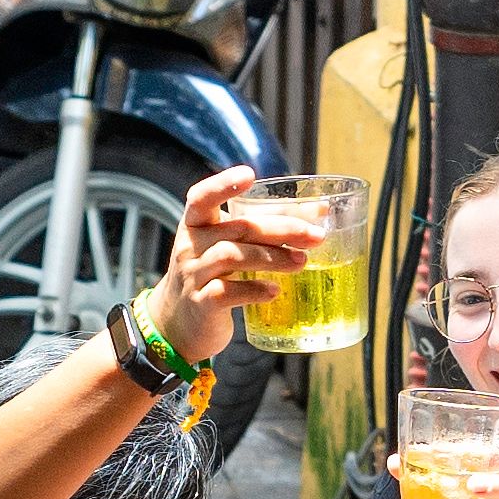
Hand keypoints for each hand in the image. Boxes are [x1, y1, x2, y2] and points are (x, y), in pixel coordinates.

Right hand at [144, 164, 302, 368]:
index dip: (223, 184)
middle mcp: (190, 246)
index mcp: (195, 224)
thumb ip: (265, 228)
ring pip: (232, 256)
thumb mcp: (229, 246)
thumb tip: (319, 212)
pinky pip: (227, 292)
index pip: (201, 197)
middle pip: (236, 228)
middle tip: (314, 236)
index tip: (250, 175)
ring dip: (272, 257)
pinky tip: (274, 291)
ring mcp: (192, 276)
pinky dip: (254, 290)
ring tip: (301, 262)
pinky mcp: (200, 304)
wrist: (179, 324)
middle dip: (280, 229)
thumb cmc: (213, 276)